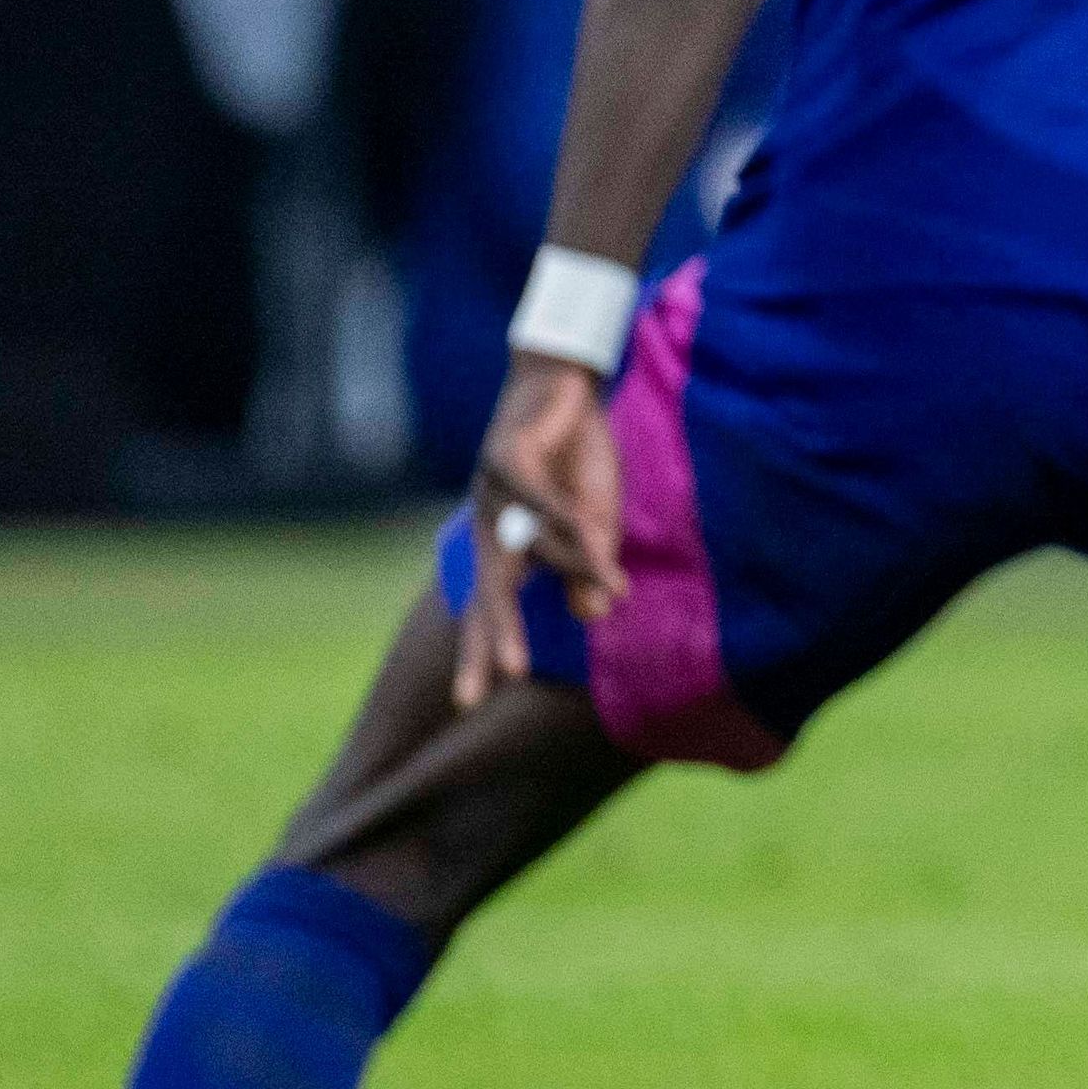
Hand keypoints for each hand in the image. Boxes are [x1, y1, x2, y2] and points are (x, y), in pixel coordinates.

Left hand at [461, 353, 622, 708]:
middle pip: (489, 591)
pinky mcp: (505, 457)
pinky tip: (594, 538)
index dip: (480, 652)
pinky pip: (541, 504)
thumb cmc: (578, 456)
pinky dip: (571, 525)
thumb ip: (590, 567)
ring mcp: (491, 493)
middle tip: (508, 678)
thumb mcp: (595, 522)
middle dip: (500, 634)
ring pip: (533, 547)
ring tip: (617, 590)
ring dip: (578, 567)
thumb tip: (595, 615)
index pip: (488, 609)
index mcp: (505, 547)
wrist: (567, 385)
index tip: (470, 703)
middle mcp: (489, 527)